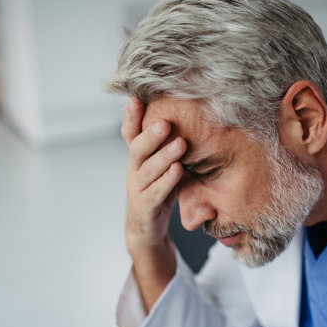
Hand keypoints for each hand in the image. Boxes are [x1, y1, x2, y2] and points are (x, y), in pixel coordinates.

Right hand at [121, 97, 185, 306]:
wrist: (146, 230)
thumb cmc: (159, 191)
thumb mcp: (164, 166)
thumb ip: (171, 147)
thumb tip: (196, 116)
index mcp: (138, 158)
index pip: (130, 134)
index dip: (131, 116)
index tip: (137, 96)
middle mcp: (134, 170)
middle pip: (137, 149)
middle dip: (150, 135)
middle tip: (166, 123)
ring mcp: (137, 190)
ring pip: (147, 170)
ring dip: (163, 156)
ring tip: (180, 144)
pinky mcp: (145, 208)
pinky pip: (155, 193)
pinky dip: (166, 182)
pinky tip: (178, 171)